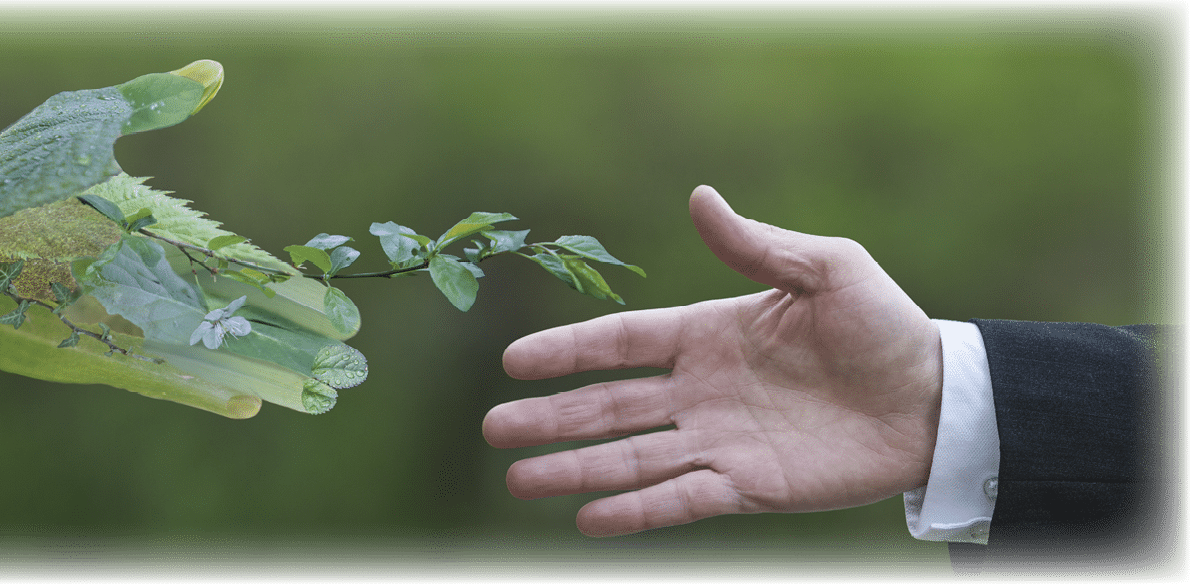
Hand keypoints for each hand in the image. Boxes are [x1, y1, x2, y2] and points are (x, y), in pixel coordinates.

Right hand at [484, 185, 942, 536]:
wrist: (937, 399)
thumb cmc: (884, 326)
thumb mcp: (827, 269)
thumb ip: (758, 246)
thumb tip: (698, 197)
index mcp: (709, 334)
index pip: (623, 343)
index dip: (568, 350)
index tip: (514, 361)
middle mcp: (701, 391)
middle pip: (608, 406)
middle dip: (550, 418)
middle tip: (494, 429)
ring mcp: (719, 441)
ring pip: (631, 457)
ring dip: (575, 470)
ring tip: (518, 482)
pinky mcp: (748, 487)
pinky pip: (681, 499)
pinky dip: (636, 510)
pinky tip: (587, 520)